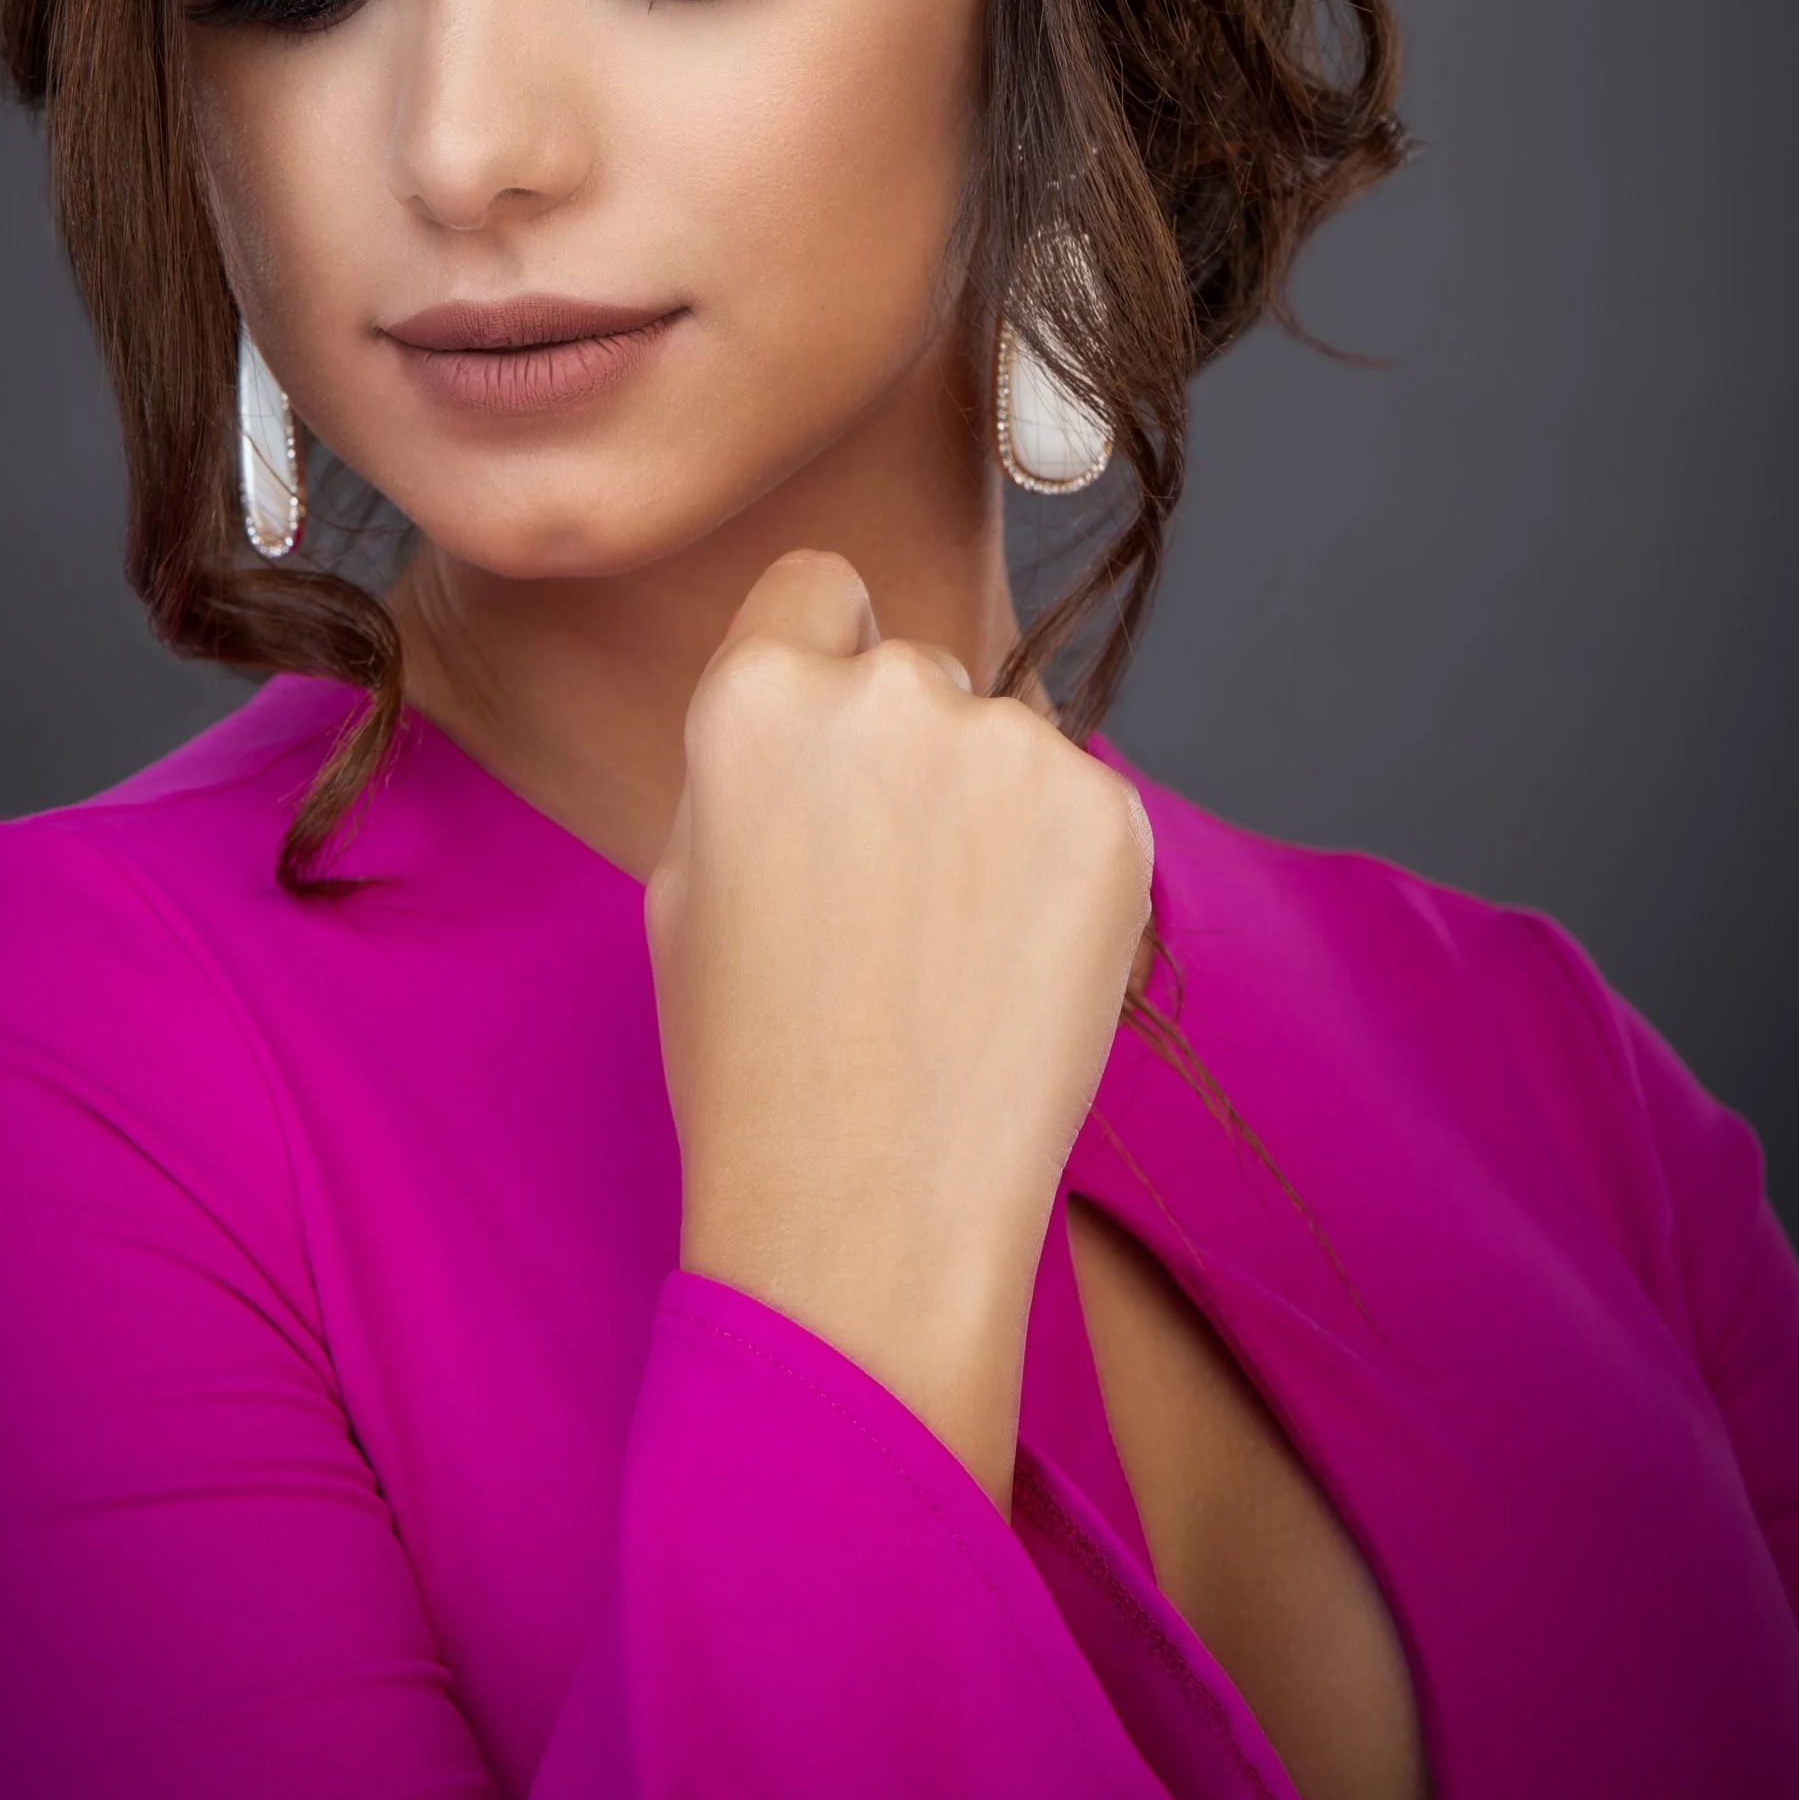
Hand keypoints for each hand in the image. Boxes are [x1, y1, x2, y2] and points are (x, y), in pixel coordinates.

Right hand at [646, 550, 1152, 1505]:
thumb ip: (754, 757)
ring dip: (991, 813)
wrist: (866, 1213)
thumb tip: (819, 702)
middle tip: (888, 897)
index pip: (819, 586)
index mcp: (759, 692)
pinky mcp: (1112, 814)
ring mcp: (1014, 748)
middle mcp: (893, 689)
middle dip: (909, 755)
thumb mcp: (685, 878)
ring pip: (1006, 741)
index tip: (835, 753)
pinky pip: (1080, 804)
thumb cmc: (750, 1063)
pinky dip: (1060, 870)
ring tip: (951, 956)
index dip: (822, 665)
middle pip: (918, 672)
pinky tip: (1012, 971)